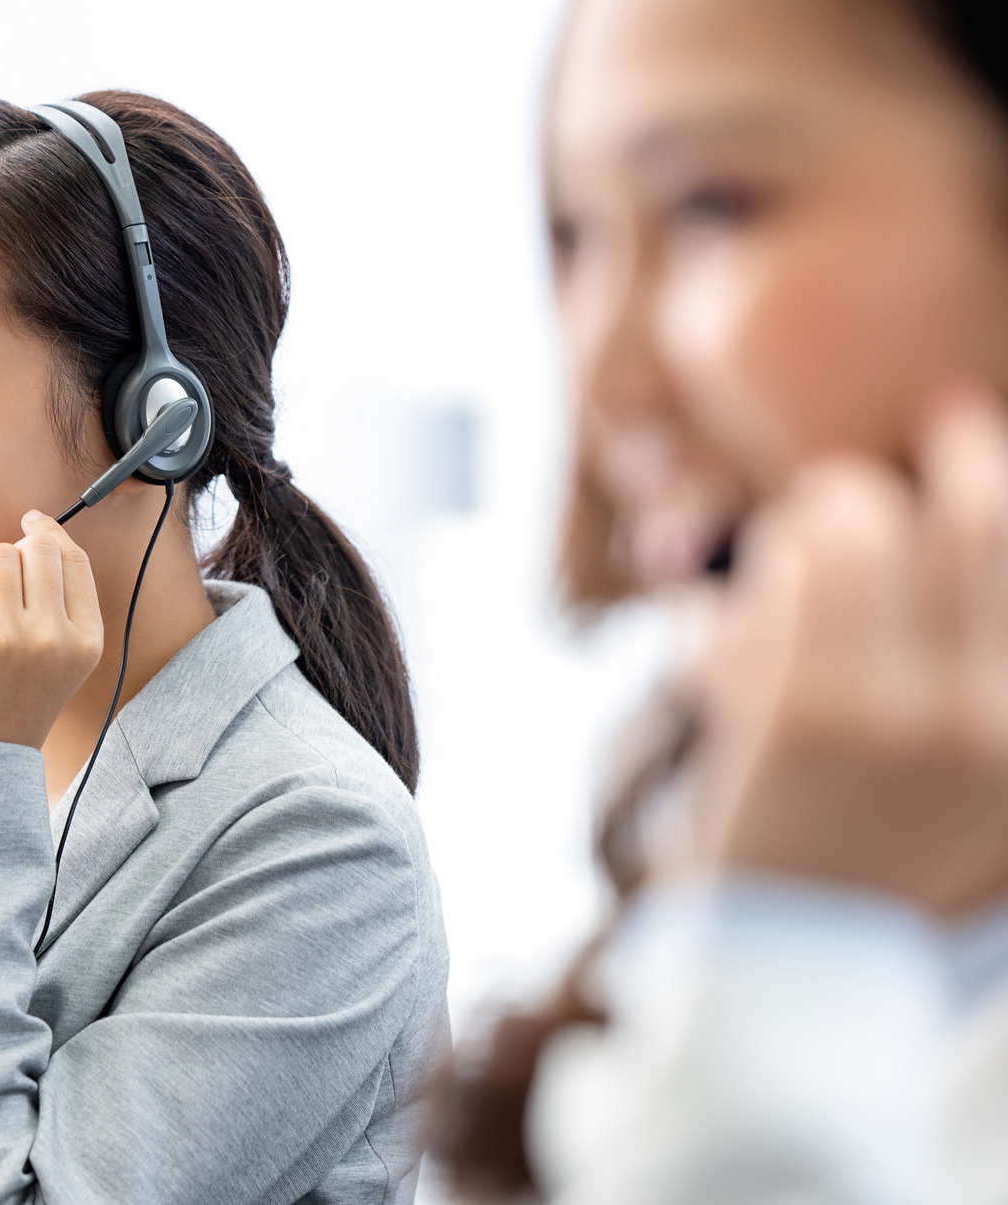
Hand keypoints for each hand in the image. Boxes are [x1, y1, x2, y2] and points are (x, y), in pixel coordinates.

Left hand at [0, 510, 103, 748]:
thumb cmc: (18, 694)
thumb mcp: (65, 656)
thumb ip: (63, 597)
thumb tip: (37, 524)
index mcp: (86, 642)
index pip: (74, 559)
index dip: (50, 531)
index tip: (32, 524)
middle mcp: (53, 638)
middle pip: (36, 548)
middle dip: (16, 554)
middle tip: (3, 589)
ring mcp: (7, 639)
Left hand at [691, 385, 1007, 915]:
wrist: (798, 941)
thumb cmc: (884, 832)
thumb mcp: (978, 761)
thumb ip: (979, 649)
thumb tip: (959, 504)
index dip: (990, 462)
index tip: (960, 415)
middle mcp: (984, 712)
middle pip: (973, 517)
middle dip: (938, 454)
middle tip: (905, 445)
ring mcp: (890, 711)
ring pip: (857, 525)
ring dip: (829, 506)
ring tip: (814, 532)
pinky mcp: (796, 711)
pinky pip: (784, 576)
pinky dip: (771, 559)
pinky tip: (760, 586)